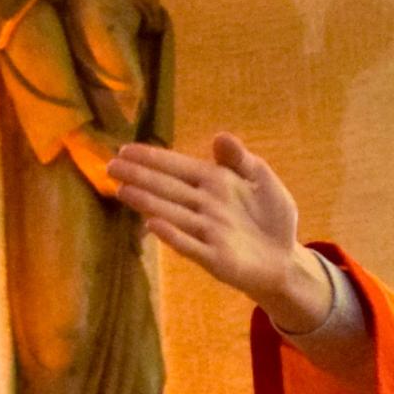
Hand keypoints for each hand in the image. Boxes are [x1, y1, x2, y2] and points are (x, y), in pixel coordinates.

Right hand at [111, 135, 330, 331]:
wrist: (284, 258)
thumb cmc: (269, 216)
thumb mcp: (261, 179)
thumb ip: (240, 159)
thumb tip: (220, 135)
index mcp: (213, 182)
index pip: (177, 166)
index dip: (152, 158)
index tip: (125, 149)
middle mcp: (203, 206)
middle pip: (167, 188)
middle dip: (139, 176)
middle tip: (110, 166)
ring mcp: (206, 232)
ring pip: (172, 213)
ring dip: (148, 202)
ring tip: (123, 190)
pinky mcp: (215, 258)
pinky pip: (191, 245)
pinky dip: (173, 236)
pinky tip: (153, 225)